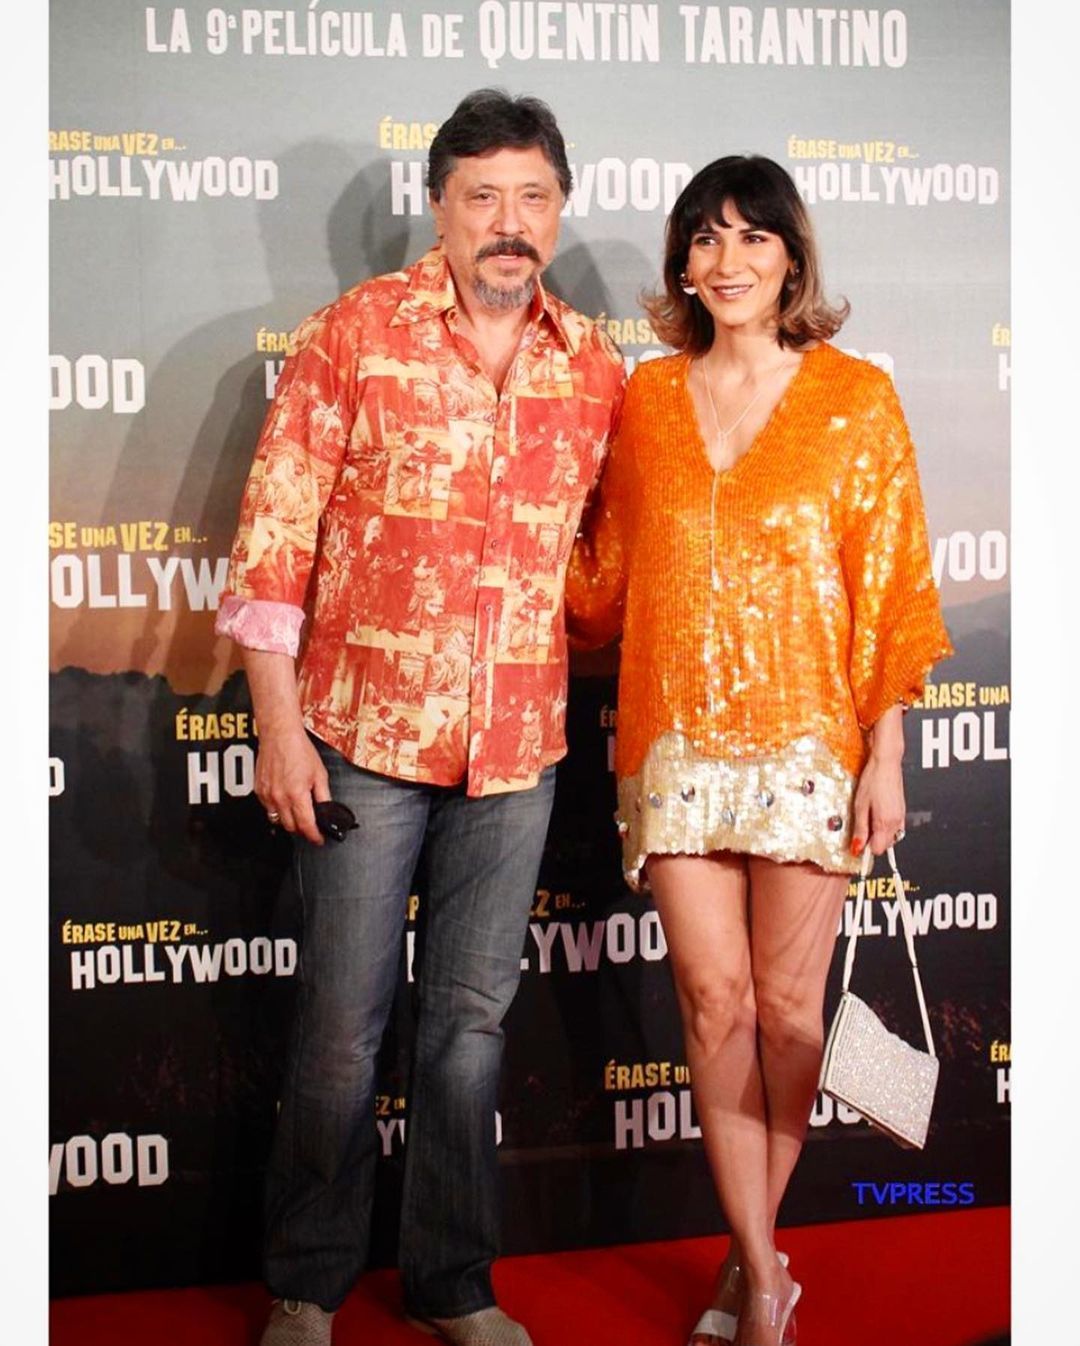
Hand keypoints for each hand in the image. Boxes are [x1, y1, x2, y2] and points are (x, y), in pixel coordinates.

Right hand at [254, 723, 330, 844]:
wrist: (279, 735)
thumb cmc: (299, 750)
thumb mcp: (319, 774)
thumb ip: (323, 796)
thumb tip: (327, 811)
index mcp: (297, 795)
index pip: (306, 825)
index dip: (314, 836)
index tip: (318, 839)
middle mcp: (280, 797)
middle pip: (290, 827)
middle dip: (302, 829)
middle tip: (310, 825)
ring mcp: (267, 795)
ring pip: (277, 820)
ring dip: (288, 821)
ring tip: (297, 813)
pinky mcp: (258, 790)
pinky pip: (267, 808)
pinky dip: (277, 809)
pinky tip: (284, 801)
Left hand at [851, 706, 905, 857]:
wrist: (886, 763)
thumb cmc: (873, 780)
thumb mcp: (860, 806)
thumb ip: (860, 829)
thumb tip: (857, 847)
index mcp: (886, 823)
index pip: (877, 850)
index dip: (865, 848)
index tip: (857, 844)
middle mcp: (896, 822)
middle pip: (885, 845)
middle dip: (872, 841)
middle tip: (860, 828)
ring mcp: (901, 816)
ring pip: (890, 837)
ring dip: (879, 833)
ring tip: (868, 818)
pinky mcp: (902, 811)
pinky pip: (894, 827)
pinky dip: (885, 826)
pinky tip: (876, 815)